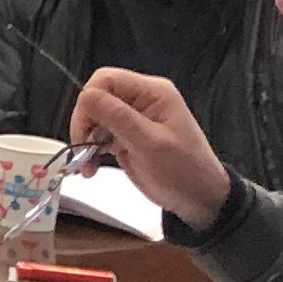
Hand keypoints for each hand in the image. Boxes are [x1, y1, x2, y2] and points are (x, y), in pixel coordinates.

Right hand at [66, 66, 235, 232]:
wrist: (200, 201)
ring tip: (86, 166)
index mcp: (152, 92)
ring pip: (94, 117)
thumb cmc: (182, 171)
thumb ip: (117, 117)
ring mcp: (133, 118)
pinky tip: (91, 168)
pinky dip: (91, 150)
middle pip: (97, 98)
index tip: (83, 131)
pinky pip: (99, 135)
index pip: (106, 80)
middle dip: (85, 123)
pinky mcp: (127, 137)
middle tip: (82, 152)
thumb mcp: (150, 144)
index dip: (89, 101)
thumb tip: (85, 96)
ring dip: (85, 140)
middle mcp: (141, 100)